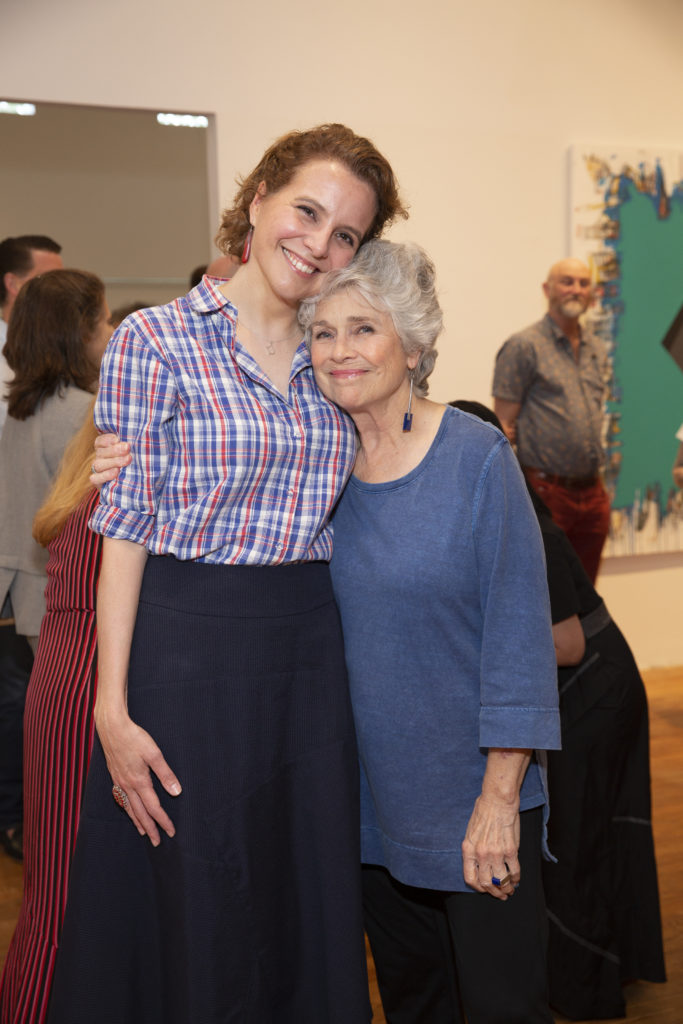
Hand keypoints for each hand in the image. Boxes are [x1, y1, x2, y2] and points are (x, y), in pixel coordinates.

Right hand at [90, 433, 131, 488]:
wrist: (133, 485)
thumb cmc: (135, 463)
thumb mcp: (132, 452)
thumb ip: (131, 445)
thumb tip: (143, 435)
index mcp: (104, 448)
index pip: (100, 441)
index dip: (107, 439)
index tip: (117, 438)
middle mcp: (99, 458)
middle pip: (101, 452)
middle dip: (115, 450)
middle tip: (127, 448)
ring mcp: (98, 470)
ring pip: (98, 464)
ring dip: (113, 462)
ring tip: (127, 460)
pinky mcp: (98, 482)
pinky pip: (95, 478)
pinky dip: (105, 475)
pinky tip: (116, 472)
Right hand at [95, 707, 181, 845]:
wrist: (111, 727)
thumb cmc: (134, 738)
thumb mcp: (154, 754)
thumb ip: (165, 774)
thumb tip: (176, 792)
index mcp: (139, 781)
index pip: (154, 808)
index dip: (163, 821)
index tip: (171, 832)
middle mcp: (127, 785)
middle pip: (140, 813)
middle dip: (150, 828)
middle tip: (158, 842)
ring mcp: (119, 782)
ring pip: (129, 808)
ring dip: (138, 821)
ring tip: (144, 832)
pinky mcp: (114, 776)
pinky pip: (122, 799)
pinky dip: (127, 809)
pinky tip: (129, 809)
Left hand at [461, 793, 520, 900]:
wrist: (497, 801)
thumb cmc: (483, 812)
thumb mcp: (470, 832)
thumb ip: (473, 850)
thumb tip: (480, 866)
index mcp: (468, 849)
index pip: (470, 878)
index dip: (478, 888)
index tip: (485, 889)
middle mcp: (481, 854)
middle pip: (487, 883)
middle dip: (494, 892)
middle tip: (501, 894)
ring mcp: (496, 853)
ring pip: (501, 881)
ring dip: (507, 888)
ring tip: (510, 889)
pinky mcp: (511, 850)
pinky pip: (514, 871)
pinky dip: (516, 878)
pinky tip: (516, 879)